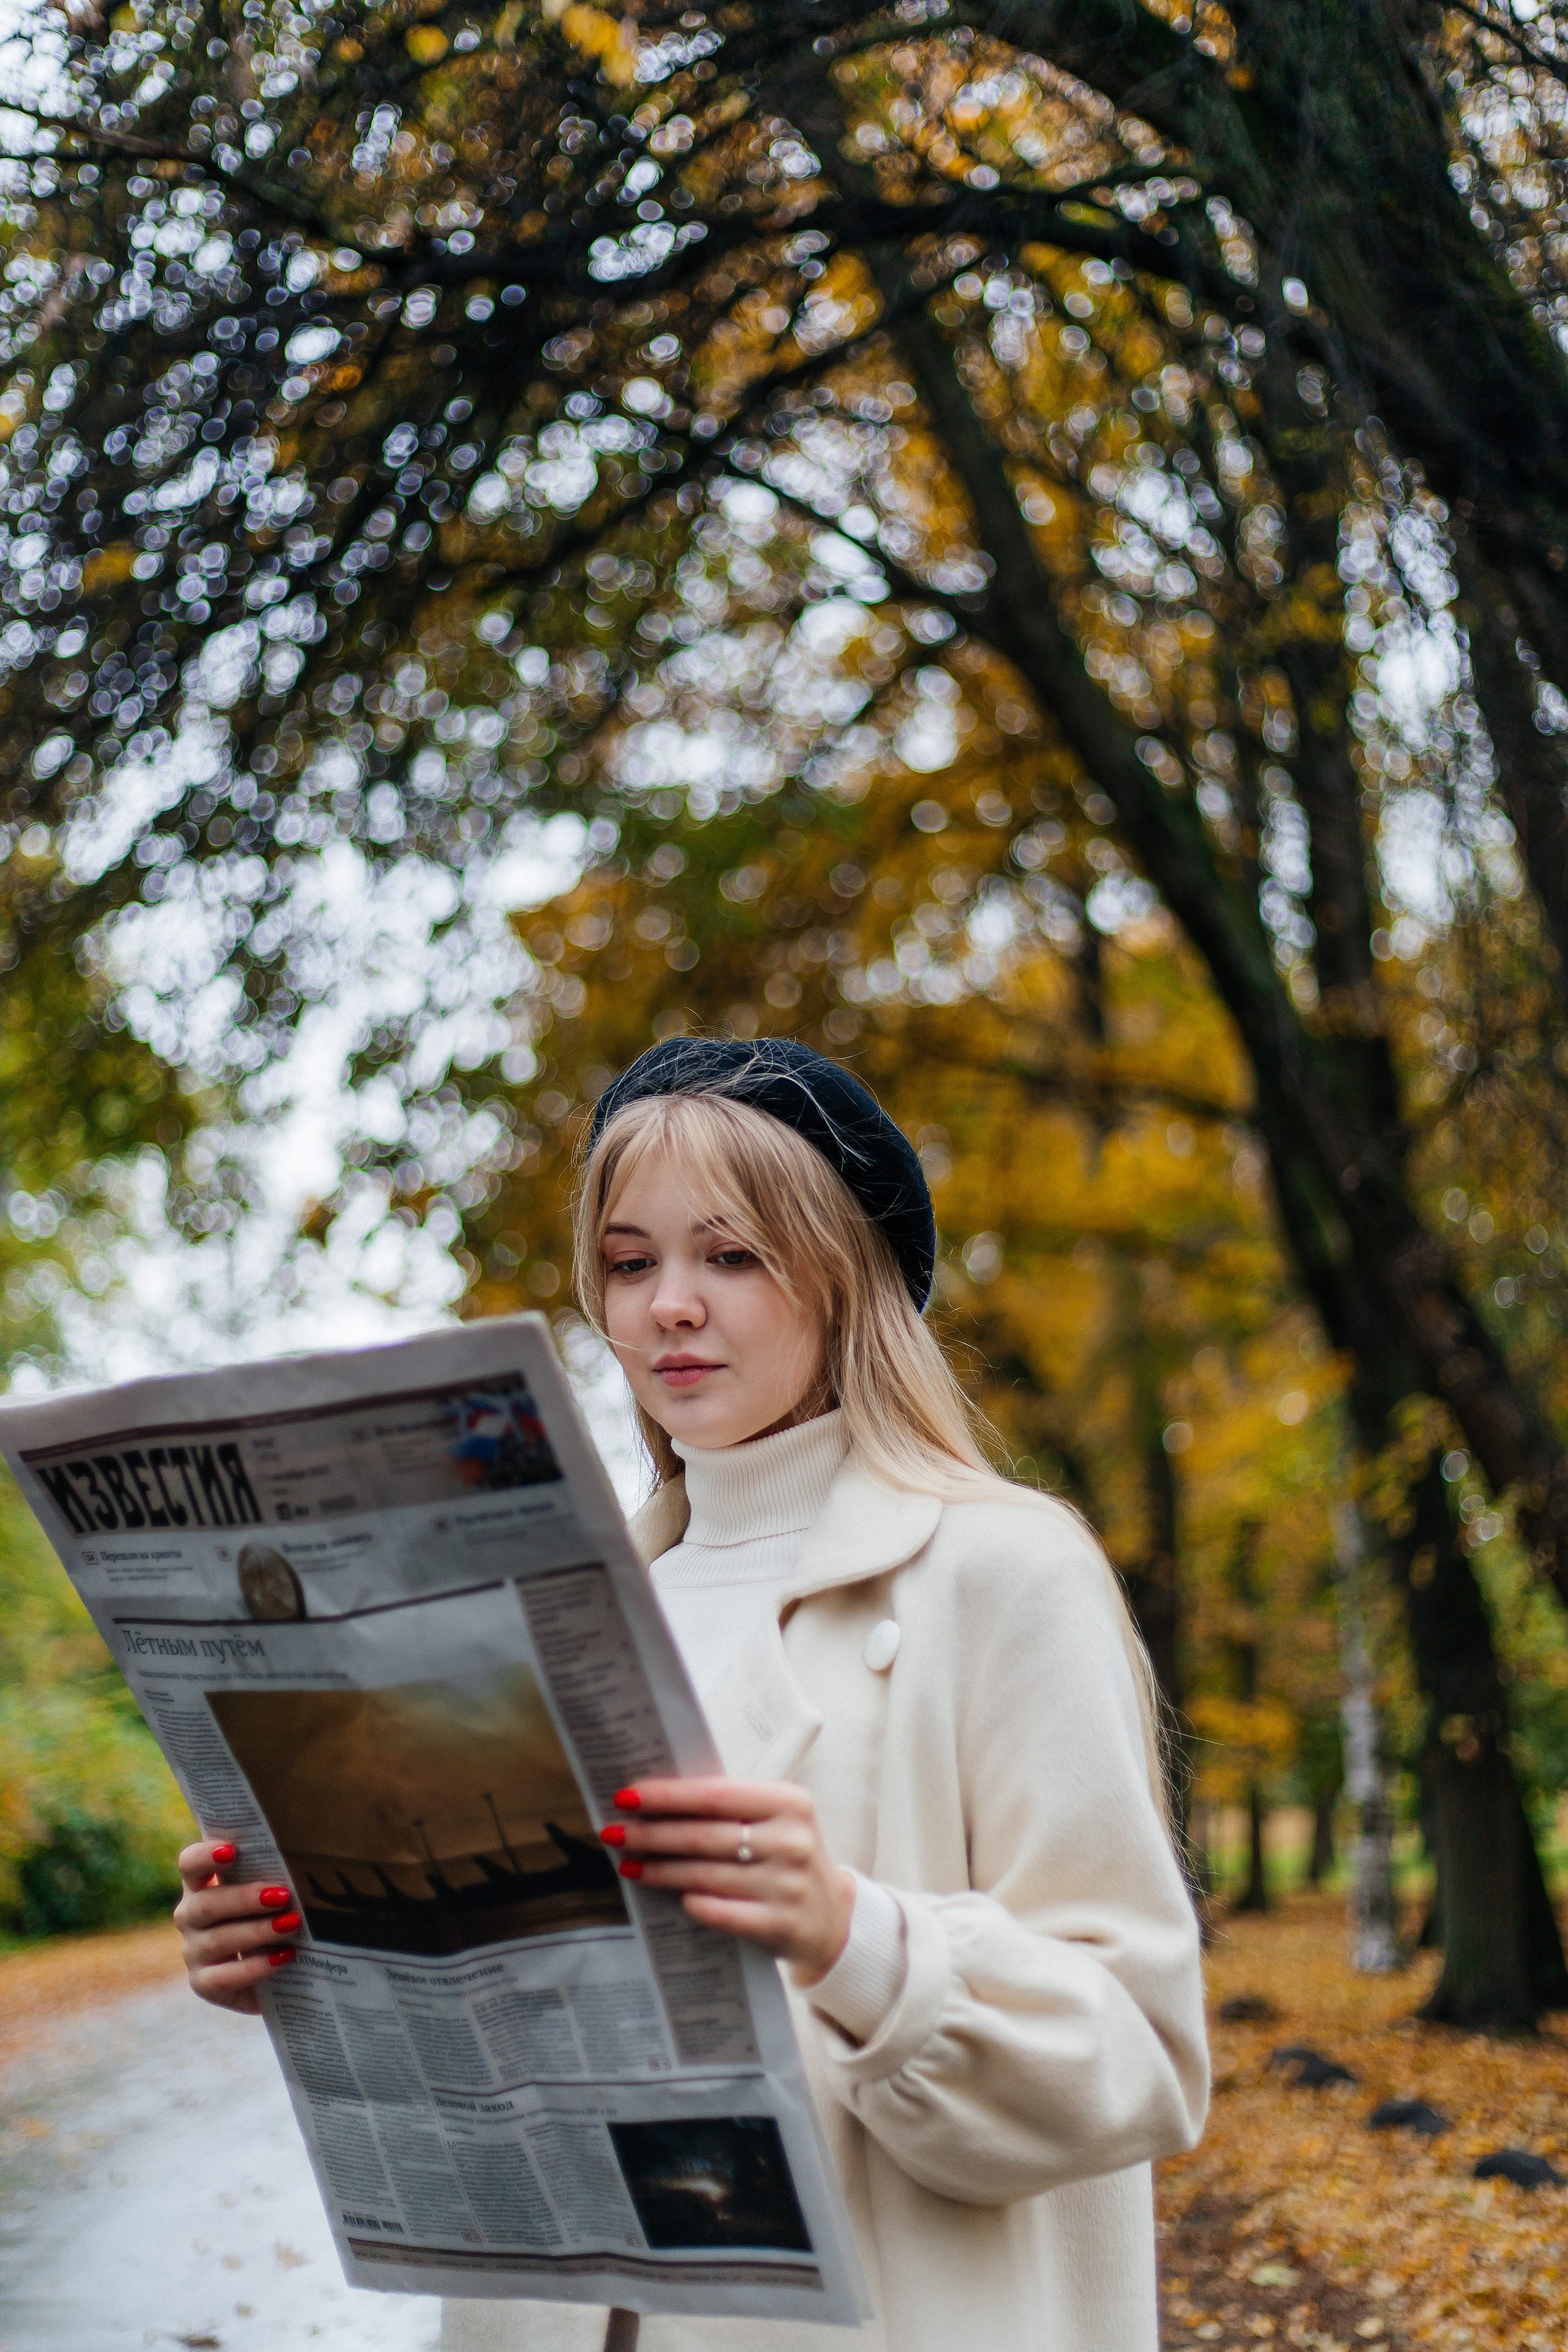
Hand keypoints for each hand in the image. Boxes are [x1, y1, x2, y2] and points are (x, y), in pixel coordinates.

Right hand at [172, 1841, 300, 2013]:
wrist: (275, 1974)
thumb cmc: (274, 1916)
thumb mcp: (271, 1892)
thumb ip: (275, 1872)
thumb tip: (307, 1857)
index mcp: (202, 1884)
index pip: (190, 1864)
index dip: (204, 1856)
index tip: (231, 1851)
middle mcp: (191, 1916)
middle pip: (205, 1904)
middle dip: (244, 1899)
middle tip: (282, 1895)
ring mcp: (193, 1952)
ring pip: (217, 1940)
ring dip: (256, 1931)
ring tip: (290, 1924)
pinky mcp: (203, 1983)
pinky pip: (223, 1976)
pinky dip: (256, 1966)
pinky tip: (284, 1956)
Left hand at [603, 1779, 853, 1982]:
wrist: (832, 1917)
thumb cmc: (786, 1857)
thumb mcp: (774, 1821)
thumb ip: (729, 1808)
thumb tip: (655, 1799)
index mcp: (790, 1802)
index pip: (715, 1794)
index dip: (667, 1796)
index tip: (627, 1796)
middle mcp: (792, 1841)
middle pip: (703, 1836)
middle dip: (651, 1833)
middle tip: (612, 1832)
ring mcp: (787, 1886)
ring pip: (704, 1874)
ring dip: (658, 1869)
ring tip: (628, 1863)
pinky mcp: (779, 1925)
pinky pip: (718, 1911)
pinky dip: (689, 1901)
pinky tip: (668, 1894)